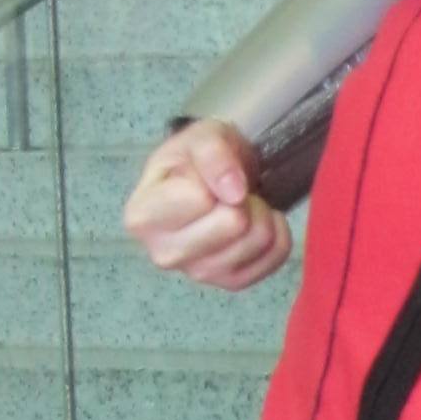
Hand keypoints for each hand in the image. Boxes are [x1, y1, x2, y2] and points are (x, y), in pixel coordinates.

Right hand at [124, 120, 293, 291]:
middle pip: (232, 224)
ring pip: (258, 240)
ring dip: (261, 213)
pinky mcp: (230, 282)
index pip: (199, 199)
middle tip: (231, 191)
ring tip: (241, 204)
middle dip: (243, 199)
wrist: (217, 179)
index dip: (214, 179)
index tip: (206, 176)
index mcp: (143, 216)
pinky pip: (275, 257)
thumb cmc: (198, 158)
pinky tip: (258, 220)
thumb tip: (234, 192)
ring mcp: (198, 273)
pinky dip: (277, 232)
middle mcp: (164, 253)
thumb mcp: (200, 137)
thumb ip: (212, 154)